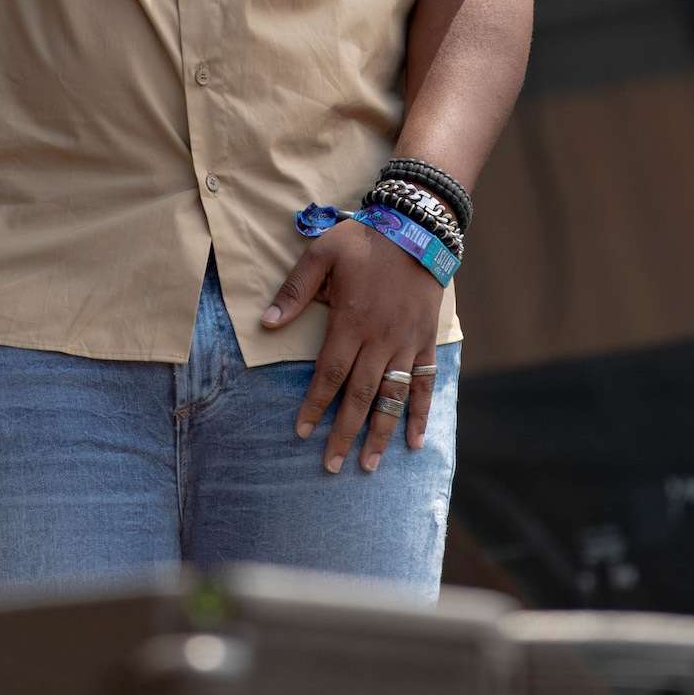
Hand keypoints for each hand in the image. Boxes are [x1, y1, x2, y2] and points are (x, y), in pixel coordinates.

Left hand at [261, 218, 442, 472]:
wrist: (417, 228)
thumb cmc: (365, 241)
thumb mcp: (322, 254)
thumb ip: (295, 290)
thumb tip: (267, 322)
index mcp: (351, 322)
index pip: (329, 374)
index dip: (315, 405)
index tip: (302, 432)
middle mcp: (379, 340)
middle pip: (360, 396)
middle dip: (345, 433)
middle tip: (331, 466)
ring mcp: (406, 344)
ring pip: (392, 397)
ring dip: (380, 433)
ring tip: (369, 465)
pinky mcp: (426, 341)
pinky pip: (424, 383)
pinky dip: (419, 413)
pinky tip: (414, 441)